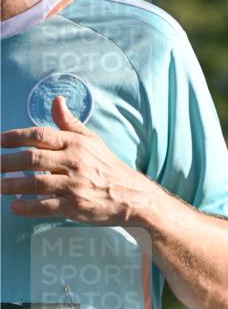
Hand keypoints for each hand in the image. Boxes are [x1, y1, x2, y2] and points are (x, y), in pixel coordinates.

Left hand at [0, 96, 152, 222]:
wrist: (133, 197)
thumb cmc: (109, 168)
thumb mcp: (92, 141)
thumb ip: (70, 123)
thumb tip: (57, 100)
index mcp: (75, 144)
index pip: (39, 136)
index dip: (15, 137)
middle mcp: (74, 162)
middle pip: (32, 159)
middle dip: (8, 162)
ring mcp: (75, 186)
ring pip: (36, 184)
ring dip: (13, 185)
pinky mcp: (77, 207)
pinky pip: (48, 207)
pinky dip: (29, 208)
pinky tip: (15, 207)